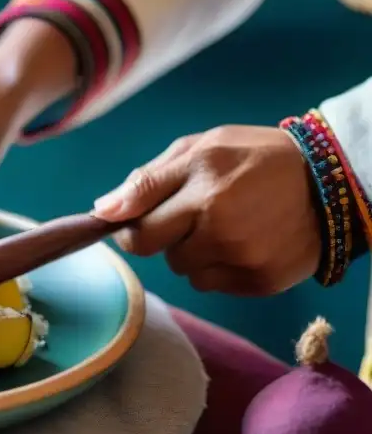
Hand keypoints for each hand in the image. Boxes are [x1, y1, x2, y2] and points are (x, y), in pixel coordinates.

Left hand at [92, 125, 320, 295]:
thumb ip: (148, 180)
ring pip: (186, 272)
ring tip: (225, 225)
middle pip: (159, 255)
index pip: (137, 233)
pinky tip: (242, 243)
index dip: (129, 228)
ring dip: (194, 253)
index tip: (136, 220)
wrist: (331, 180)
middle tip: (190, 216)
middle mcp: (220, 230)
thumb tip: (102, 210)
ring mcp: (243, 260)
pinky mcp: (260, 282)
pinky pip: (213, 285)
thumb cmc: (254, 158)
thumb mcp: (200, 149)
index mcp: (201, 191)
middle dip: (164, 238)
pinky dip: (218, 268)